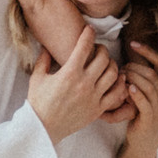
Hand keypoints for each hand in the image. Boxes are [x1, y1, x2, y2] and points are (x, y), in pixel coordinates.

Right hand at [28, 27, 112, 144]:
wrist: (43, 128)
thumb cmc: (38, 102)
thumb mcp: (37, 77)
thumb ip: (43, 59)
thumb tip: (47, 45)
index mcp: (69, 73)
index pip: (84, 46)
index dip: (89, 34)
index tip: (89, 30)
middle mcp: (84, 84)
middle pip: (104, 58)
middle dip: (102, 49)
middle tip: (98, 49)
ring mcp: (93, 97)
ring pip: (113, 74)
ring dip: (112, 64)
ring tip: (106, 63)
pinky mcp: (98, 109)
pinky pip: (117, 94)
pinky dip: (120, 84)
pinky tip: (116, 79)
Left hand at [120, 47, 157, 151]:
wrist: (142, 144)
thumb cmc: (139, 116)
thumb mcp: (142, 96)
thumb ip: (140, 80)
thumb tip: (126, 62)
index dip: (148, 51)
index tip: (133, 44)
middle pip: (153, 73)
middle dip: (134, 67)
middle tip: (120, 68)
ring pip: (149, 86)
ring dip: (133, 78)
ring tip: (121, 76)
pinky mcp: (151, 119)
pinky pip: (145, 103)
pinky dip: (136, 93)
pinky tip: (127, 88)